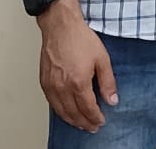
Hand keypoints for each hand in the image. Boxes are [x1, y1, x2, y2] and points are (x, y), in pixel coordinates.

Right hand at [38, 0, 115, 132]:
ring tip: (81, 124)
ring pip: (60, 111)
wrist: (61, 27)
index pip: (87, 108)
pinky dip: (60, 112)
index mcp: (78, 82)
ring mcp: (51, 86)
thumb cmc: (80, 39)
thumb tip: (112, 99)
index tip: (101, 121)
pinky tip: (66, 112)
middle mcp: (62, 87)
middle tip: (93, 127)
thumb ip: (107, 82)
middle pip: (73, 113)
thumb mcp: (102, 58)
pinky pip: (52, 103)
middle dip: (84, 122)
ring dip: (72, 120)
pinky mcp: (43, 82)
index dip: (95, 117)